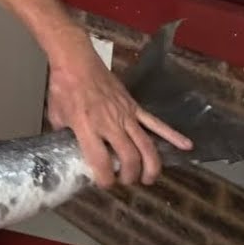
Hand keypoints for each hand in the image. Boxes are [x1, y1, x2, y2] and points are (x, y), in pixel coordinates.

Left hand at [46, 48, 192, 187]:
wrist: (76, 60)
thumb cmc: (64, 86)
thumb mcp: (56, 114)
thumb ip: (64, 133)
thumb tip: (68, 146)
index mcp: (86, 126)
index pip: (100, 160)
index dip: (105, 178)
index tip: (106, 183)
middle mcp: (109, 122)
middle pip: (129, 156)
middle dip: (130, 175)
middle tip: (126, 181)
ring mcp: (124, 114)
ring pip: (145, 145)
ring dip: (151, 166)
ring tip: (149, 178)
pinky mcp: (133, 106)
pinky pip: (156, 123)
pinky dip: (173, 135)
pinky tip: (187, 146)